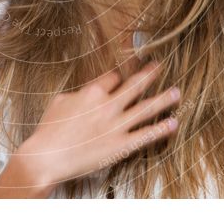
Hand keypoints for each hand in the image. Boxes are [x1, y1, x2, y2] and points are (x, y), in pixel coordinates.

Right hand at [17, 58, 180, 189]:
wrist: (47, 157)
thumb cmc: (48, 130)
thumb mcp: (60, 102)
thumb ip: (77, 94)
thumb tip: (84, 92)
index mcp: (92, 92)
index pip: (113, 77)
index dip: (120, 75)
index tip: (126, 73)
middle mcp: (108, 105)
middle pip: (135, 85)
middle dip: (149, 74)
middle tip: (160, 66)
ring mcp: (116, 125)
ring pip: (146, 108)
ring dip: (163, 99)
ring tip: (177, 93)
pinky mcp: (121, 145)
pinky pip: (146, 135)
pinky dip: (161, 129)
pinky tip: (173, 123)